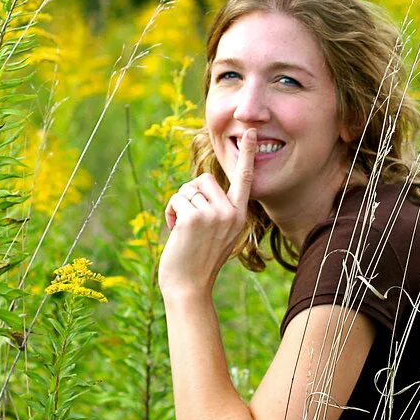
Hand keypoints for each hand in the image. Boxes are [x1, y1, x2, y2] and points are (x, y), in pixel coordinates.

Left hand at [157, 129, 255, 295]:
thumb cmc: (197, 261)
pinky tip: (176, 231)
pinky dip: (171, 213)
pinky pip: (177, 199)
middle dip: (190, 196)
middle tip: (188, 221)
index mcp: (239, 216)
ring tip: (183, 231)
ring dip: (179, 207)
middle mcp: (232, 213)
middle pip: (204, 180)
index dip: (246, 154)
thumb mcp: (216, 233)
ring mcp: (215, 215)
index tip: (249, 132)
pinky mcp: (195, 218)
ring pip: (188, 190)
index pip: (245, 179)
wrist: (189, 287)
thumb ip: (216, 210)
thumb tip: (199, 186)